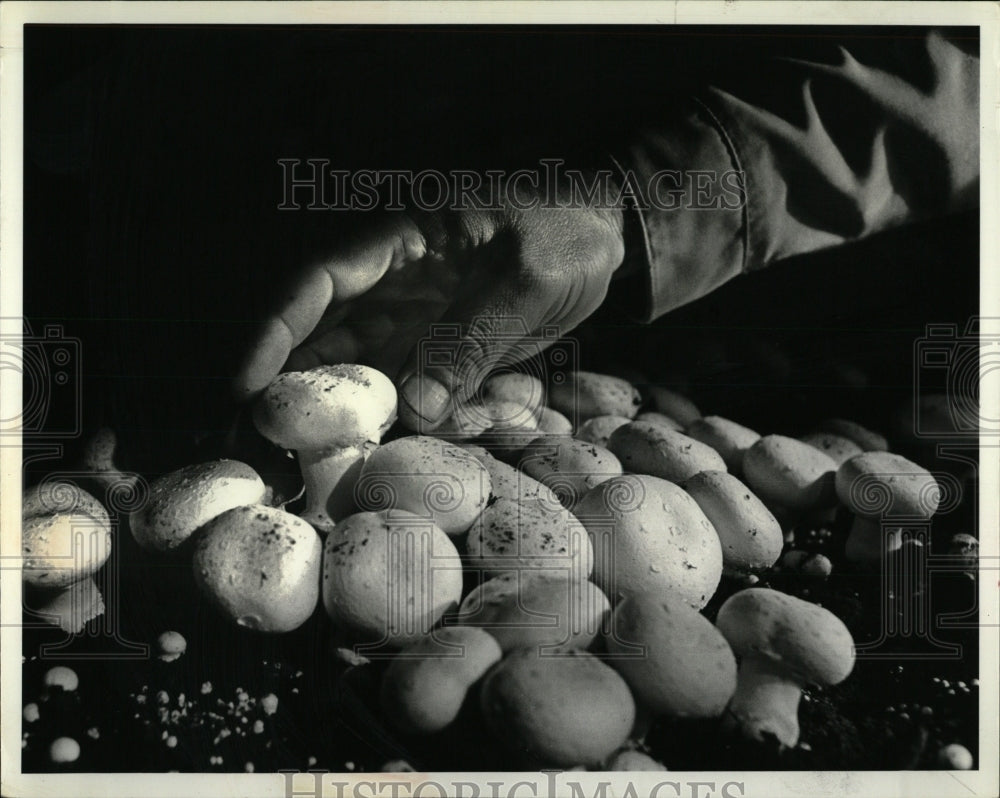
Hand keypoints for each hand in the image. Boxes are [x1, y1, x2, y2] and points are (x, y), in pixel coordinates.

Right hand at [234, 174, 625, 429]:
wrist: (605, 234)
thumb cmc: (565, 231)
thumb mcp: (525, 277)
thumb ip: (472, 337)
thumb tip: (416, 408)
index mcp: (400, 241)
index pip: (319, 285)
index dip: (275, 333)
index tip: (244, 386)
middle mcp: (394, 281)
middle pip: (322, 333)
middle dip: (286, 385)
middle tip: (260, 446)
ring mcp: (415, 315)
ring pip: (355, 366)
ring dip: (329, 409)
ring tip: (300, 462)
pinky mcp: (440, 345)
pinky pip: (400, 384)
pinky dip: (381, 416)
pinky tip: (364, 452)